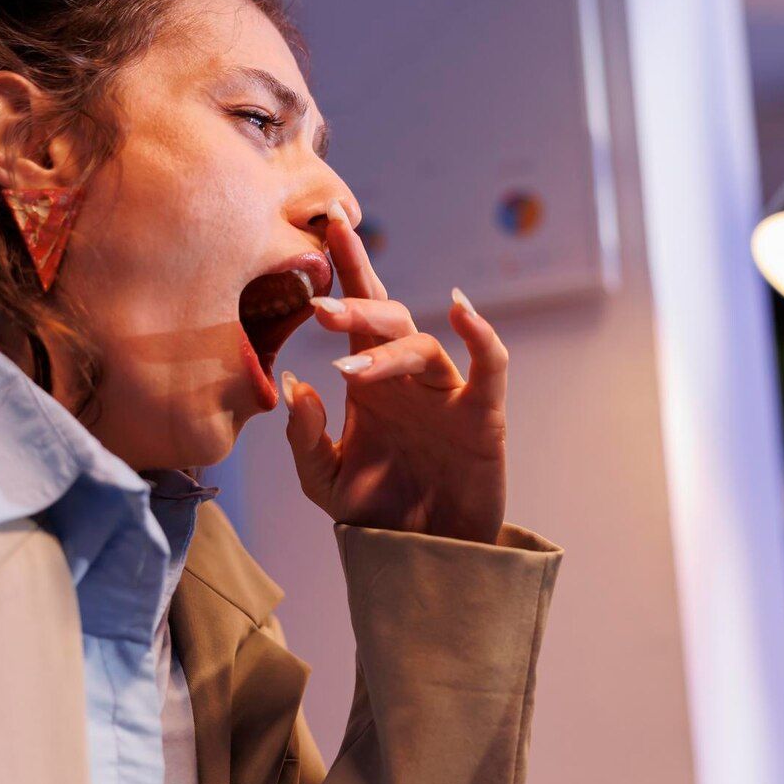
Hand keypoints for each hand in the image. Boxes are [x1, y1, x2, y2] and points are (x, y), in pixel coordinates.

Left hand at [281, 200, 507, 543]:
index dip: (345, 266)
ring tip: (351, 370)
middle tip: (318, 306)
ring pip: (423, 347)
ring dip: (388, 352)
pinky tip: (464, 312)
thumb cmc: (378, 515)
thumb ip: (306, 437)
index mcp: (370, 381)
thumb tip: (295, 383)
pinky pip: (488, 367)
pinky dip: (481, 337)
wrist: (424, 561)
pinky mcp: (482, 418)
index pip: (356, 312)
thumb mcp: (325, 481)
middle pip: (388, 319)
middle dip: (355, 305)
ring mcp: (447, 395)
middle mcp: (408, 379)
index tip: (325, 221)